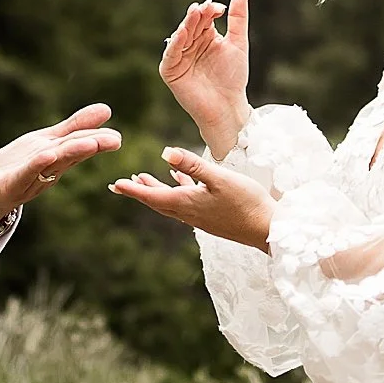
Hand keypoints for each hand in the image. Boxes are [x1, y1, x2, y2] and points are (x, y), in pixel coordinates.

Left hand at [0, 104, 122, 228]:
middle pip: (72, 154)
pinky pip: (26, 174)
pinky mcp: (11, 185)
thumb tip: (107, 110)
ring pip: (54, 163)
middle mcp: (49, 170)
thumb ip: (74, 127)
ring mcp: (31, 178)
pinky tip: (49, 154)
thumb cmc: (19, 165)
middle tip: (115, 141)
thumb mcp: (48, 141)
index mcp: (58, 159)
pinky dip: (38, 164)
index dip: (99, 141)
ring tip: (90, 144)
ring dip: (72, 153)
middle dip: (93, 146)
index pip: (80, 146)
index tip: (117, 138)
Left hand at [109, 146, 272, 249]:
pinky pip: (188, 203)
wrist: (268, 230)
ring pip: (172, 202)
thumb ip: (193, 164)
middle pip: (158, 201)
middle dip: (140, 192)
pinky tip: (183, 180)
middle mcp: (189, 213)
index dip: (133, 190)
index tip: (115, 185)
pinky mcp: (212, 218)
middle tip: (121, 185)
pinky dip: (180, 190)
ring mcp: (201, 217)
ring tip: (145, 179)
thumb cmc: (247, 202)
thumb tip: (165, 152)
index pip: (152, 197)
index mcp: (187, 204)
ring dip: (158, 190)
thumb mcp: (219, 178)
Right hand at [159, 0, 250, 156]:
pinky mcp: (171, 71)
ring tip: (194, 14)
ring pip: (180, 36)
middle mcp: (191, 44)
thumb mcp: (238, 42)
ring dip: (186, 24)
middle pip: (191, 24)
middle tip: (205, 8)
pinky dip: (175, 44)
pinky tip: (182, 34)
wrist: (228, 107)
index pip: (204, 17)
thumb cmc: (234, 77)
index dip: (210, 10)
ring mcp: (179, 57)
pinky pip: (170, 55)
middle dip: (198, 15)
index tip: (219, 8)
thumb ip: (238, 16)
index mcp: (206, 36)